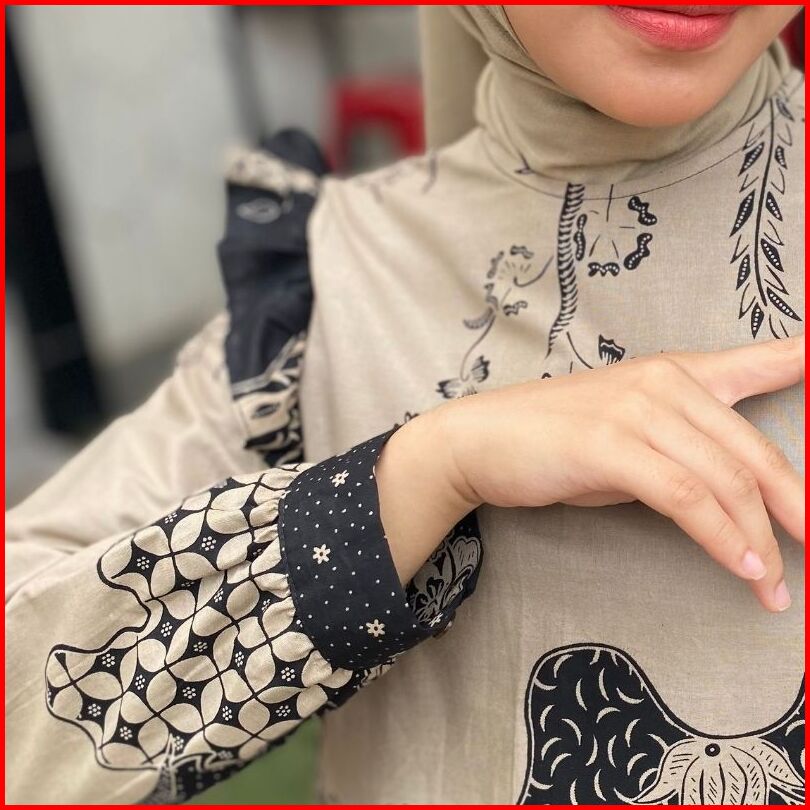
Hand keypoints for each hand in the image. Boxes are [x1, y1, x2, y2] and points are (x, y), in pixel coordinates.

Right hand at [378, 335, 803, 611]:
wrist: (482, 439)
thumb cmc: (556, 440)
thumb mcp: (631, 432)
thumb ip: (684, 448)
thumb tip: (734, 497)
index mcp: (675, 372)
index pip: (760, 361)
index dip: (805, 363)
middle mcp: (664, 382)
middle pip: (754, 451)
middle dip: (795, 509)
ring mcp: (636, 410)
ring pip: (725, 479)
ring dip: (758, 540)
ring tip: (774, 585)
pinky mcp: (609, 445)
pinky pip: (685, 496)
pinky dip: (720, 537)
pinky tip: (740, 567)